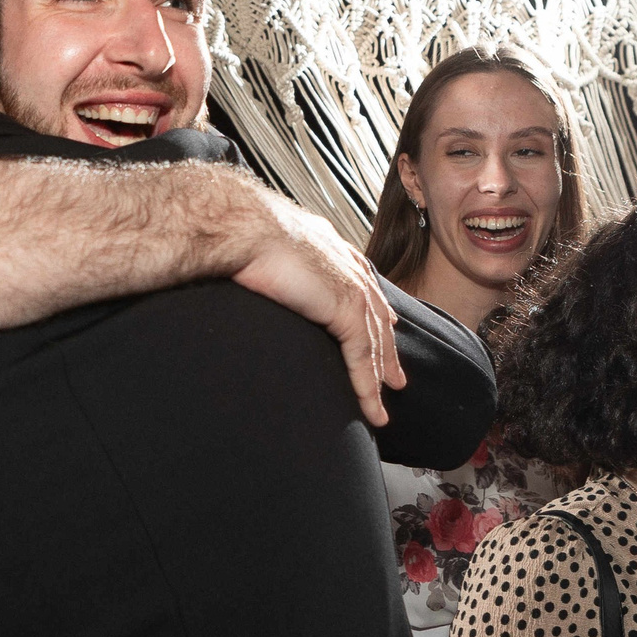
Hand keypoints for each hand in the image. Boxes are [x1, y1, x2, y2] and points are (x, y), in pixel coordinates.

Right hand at [227, 195, 405, 426]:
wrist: (243, 226)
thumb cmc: (242, 229)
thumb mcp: (265, 241)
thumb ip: (275, 255)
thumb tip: (255, 260)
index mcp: (331, 248)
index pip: (362, 285)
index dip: (375, 311)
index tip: (386, 327)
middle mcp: (349, 267)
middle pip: (378, 317)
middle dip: (387, 350)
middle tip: (394, 379)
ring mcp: (352, 289)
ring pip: (374, 344)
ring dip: (378, 379)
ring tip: (380, 408)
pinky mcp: (347, 310)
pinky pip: (362, 357)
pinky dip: (366, 388)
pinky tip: (371, 410)